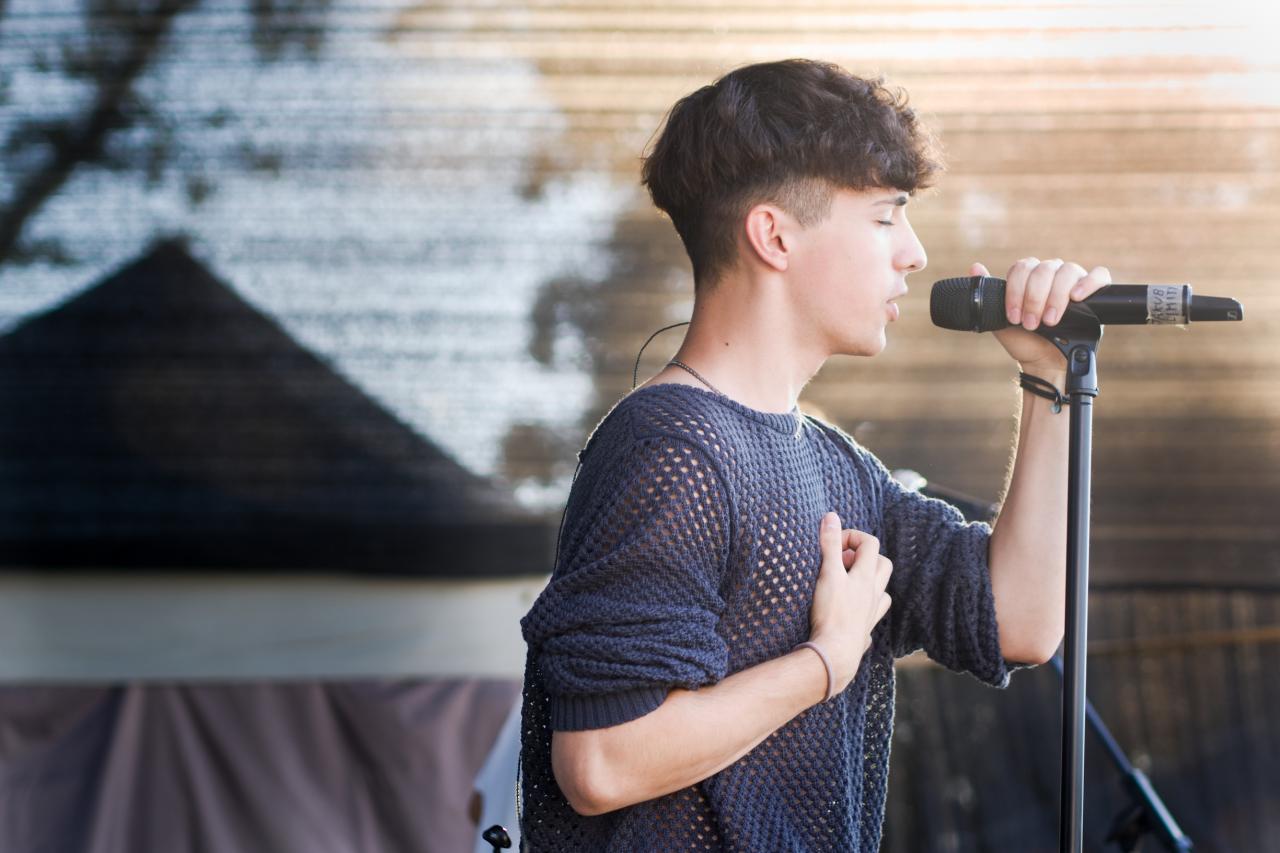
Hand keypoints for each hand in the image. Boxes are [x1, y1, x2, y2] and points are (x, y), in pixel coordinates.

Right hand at [807, 512, 891, 694]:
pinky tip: (850, 610)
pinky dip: (865, 607)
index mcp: (866, 576)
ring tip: (847, 583)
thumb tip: (831, 516)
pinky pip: (873, 614)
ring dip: (868, 582)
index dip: (852, 536)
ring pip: (882, 590)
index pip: (870, 543)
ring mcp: (872, 612)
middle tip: (842, 562)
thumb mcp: (828, 572)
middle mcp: (874, 593)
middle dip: (864, 557)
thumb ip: (830, 544)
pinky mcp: (865, 630)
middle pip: (882, 564)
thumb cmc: (832, 612)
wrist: (836, 654)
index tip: (833, 543)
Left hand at [971, 259, 1110, 372]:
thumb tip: (974, 268)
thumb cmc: (1024, 340)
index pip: (1022, 268)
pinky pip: (1099, 275)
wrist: (1043, 362)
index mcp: (1030, 277)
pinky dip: (1089, 282)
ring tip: (1051, 321)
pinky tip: (1077, 297)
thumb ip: (989, 294)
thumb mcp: (1000, 319)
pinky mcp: (1096, 293)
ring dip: (1055, 297)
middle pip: (1044, 269)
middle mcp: (1052, 274)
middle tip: (1031, 323)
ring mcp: (1074, 281)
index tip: (1013, 317)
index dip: (1016, 291)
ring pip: (1067, 271)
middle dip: (1034, 299)